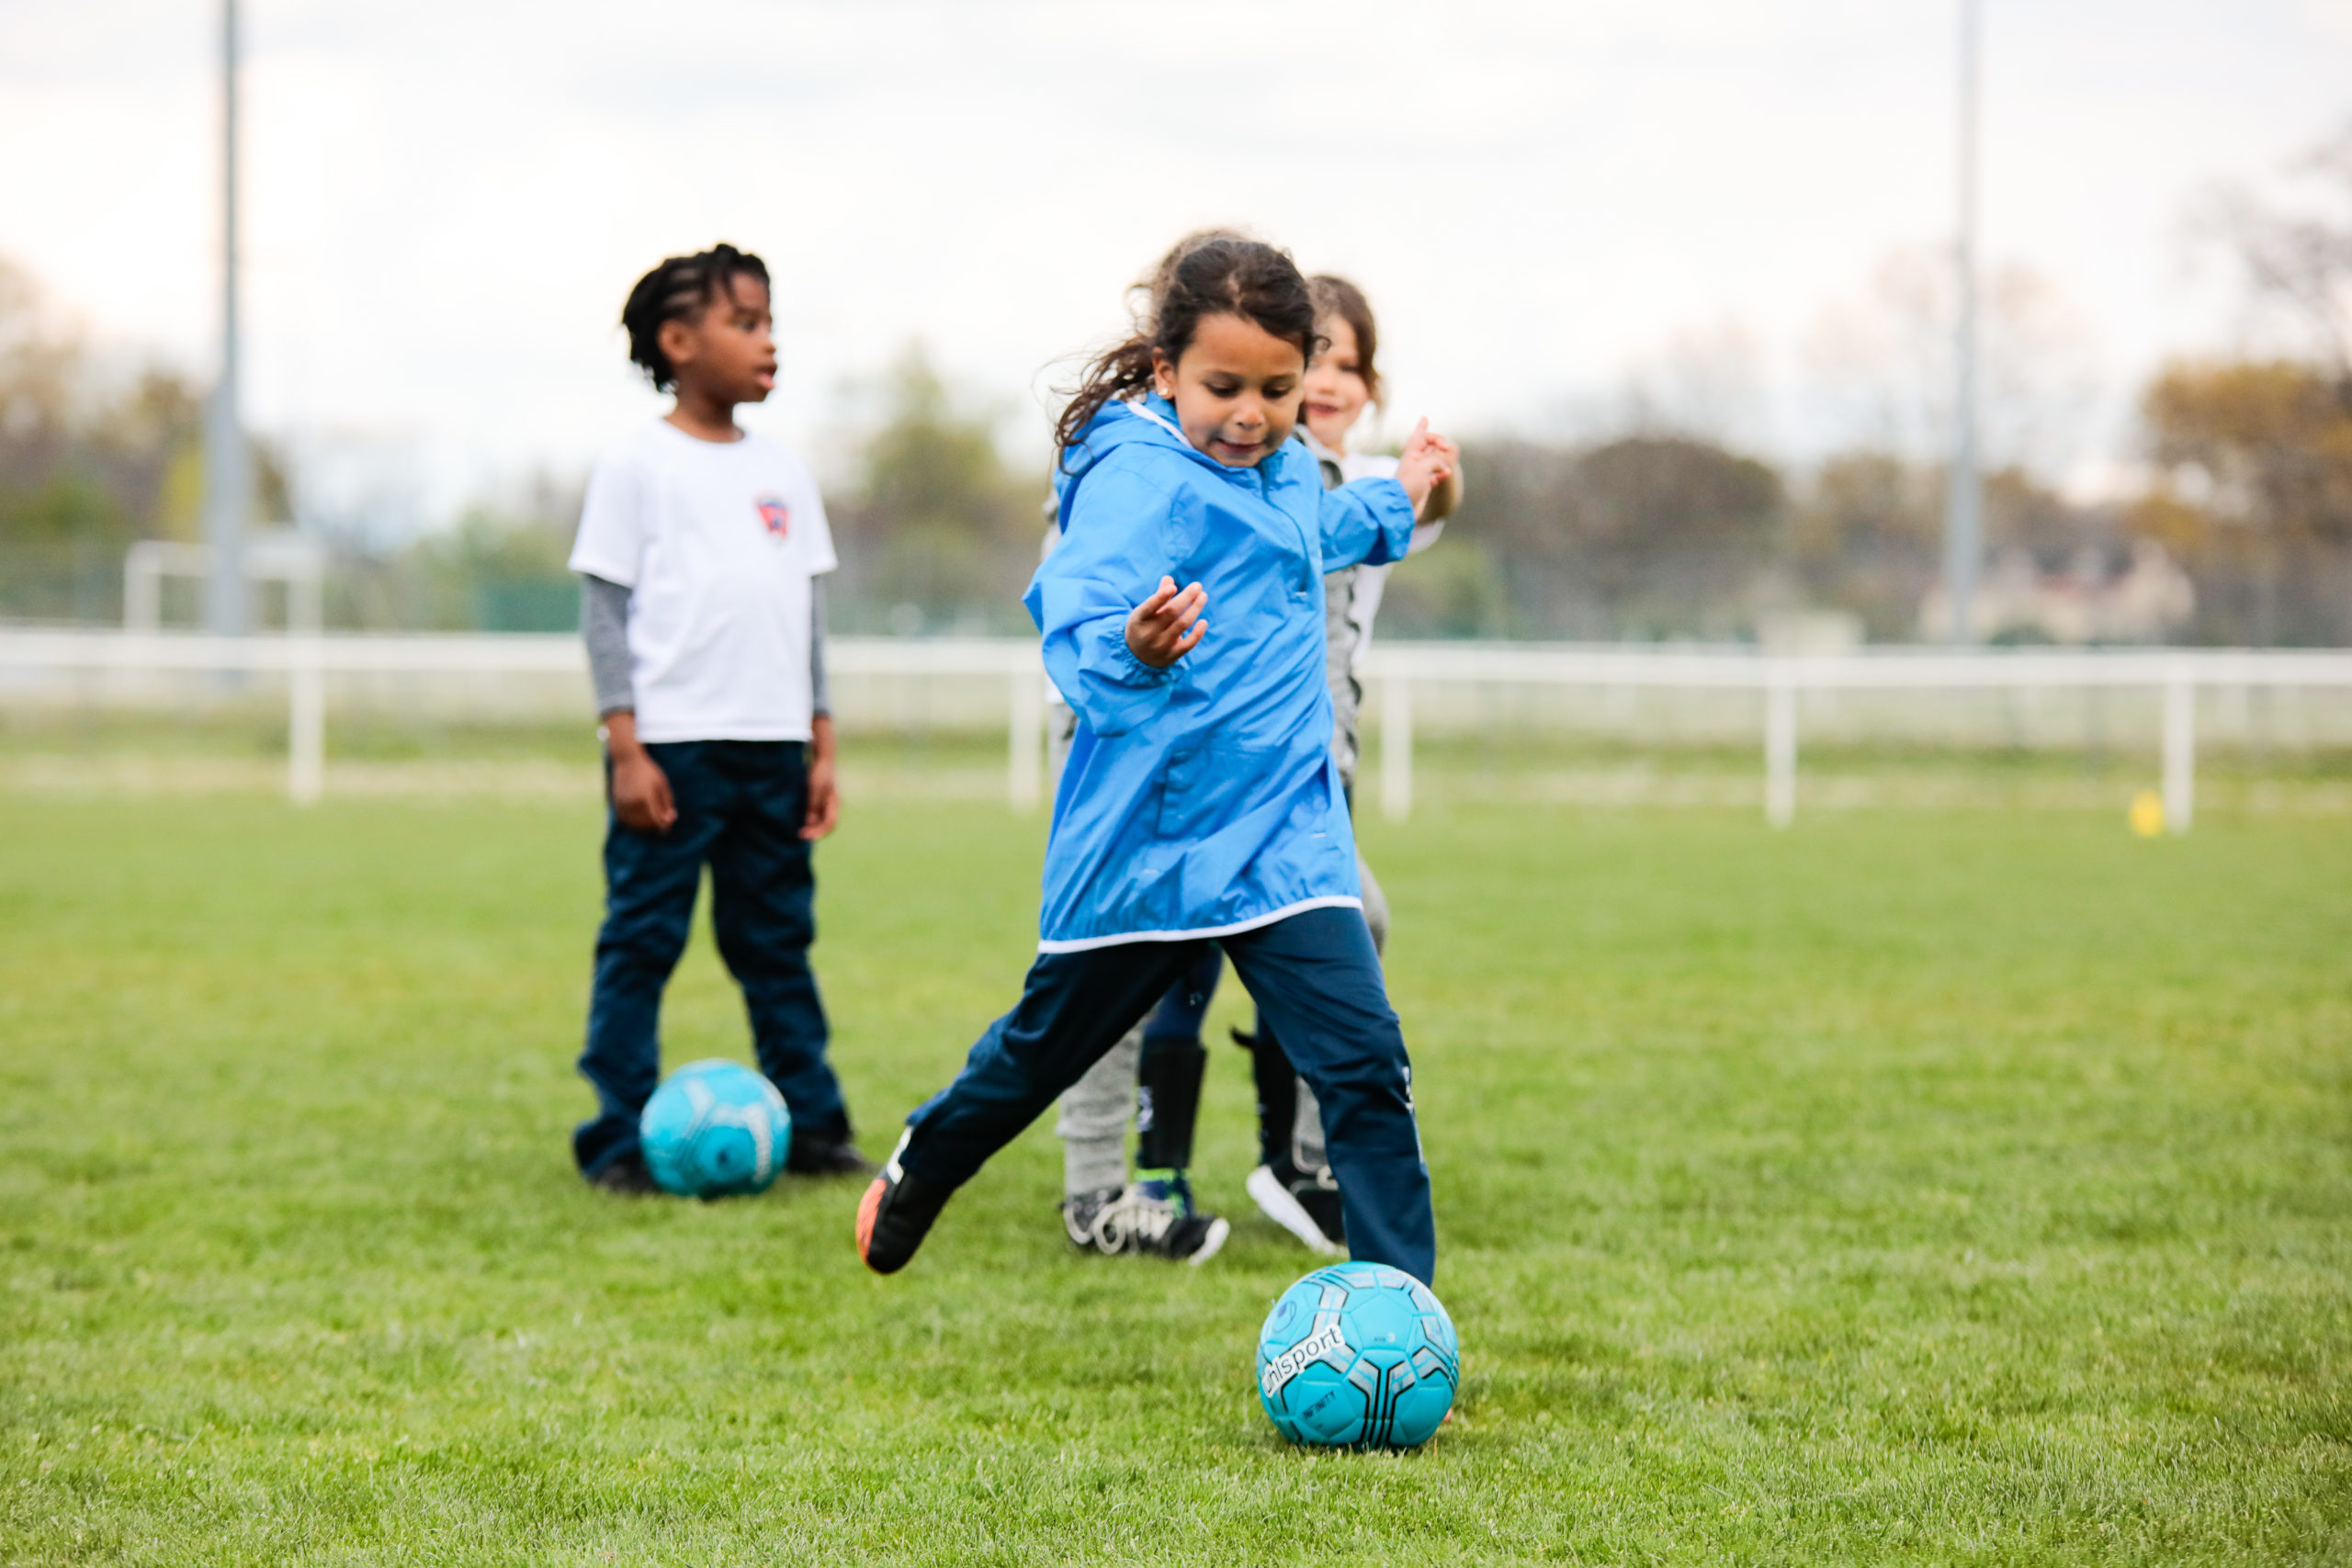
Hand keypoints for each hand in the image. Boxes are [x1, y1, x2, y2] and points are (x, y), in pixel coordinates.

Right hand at [604, 712, 676, 834]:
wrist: (627, 760)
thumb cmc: (648, 771)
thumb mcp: (662, 784)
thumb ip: (667, 802)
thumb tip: (670, 820)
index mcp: (646, 795)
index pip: (656, 818)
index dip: (664, 825)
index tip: (669, 825)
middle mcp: (633, 801)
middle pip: (646, 823)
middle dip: (656, 826)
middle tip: (664, 826)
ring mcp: (623, 803)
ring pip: (635, 824)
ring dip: (645, 827)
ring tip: (653, 823)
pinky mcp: (616, 803)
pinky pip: (626, 820)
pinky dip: (634, 823)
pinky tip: (642, 821)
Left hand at [802, 715, 840, 840]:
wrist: (822, 755)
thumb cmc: (820, 771)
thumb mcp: (814, 788)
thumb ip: (812, 805)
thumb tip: (809, 822)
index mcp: (834, 803)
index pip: (830, 824)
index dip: (818, 832)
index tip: (805, 836)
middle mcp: (831, 804)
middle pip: (825, 824)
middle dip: (814, 831)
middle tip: (799, 835)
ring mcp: (826, 801)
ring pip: (820, 819)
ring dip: (811, 825)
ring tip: (798, 829)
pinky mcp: (819, 797)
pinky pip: (815, 812)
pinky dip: (808, 818)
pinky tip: (799, 818)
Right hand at [1125, 576, 1208, 667]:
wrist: (1137, 656)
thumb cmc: (1143, 626)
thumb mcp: (1144, 611)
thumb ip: (1158, 596)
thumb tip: (1169, 579)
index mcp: (1139, 619)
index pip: (1150, 607)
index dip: (1161, 596)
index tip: (1174, 587)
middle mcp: (1149, 633)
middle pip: (1171, 612)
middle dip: (1187, 597)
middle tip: (1198, 586)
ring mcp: (1161, 645)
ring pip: (1182, 624)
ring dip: (1195, 608)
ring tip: (1203, 596)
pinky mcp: (1172, 655)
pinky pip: (1188, 644)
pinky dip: (1198, 632)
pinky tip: (1203, 621)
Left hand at [1394, 417, 1459, 519]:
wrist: (1401, 507)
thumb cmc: (1408, 485)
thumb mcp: (1423, 467)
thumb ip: (1436, 461)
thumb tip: (1445, 467)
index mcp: (1411, 453)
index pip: (1423, 436)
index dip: (1435, 437)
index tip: (1443, 445)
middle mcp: (1415, 461)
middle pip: (1430, 447)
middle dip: (1440, 445)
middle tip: (1446, 449)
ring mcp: (1420, 473)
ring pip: (1434, 460)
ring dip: (1443, 460)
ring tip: (1447, 466)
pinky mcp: (1424, 484)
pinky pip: (1436, 474)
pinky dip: (1442, 473)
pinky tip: (1446, 474)